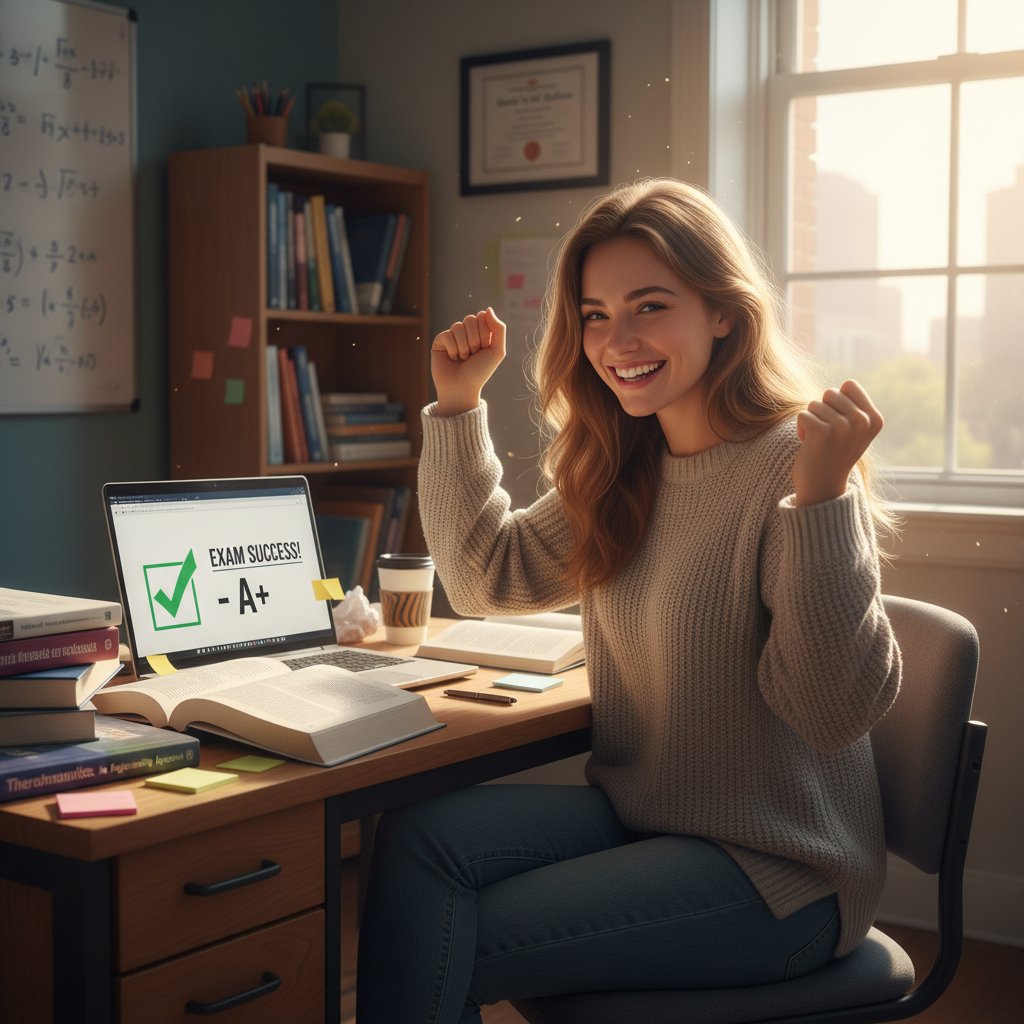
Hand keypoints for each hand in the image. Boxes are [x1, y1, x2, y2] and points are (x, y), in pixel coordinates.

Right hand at [430, 307, 505, 415]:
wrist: (462, 388)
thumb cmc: (480, 372)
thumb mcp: (497, 351)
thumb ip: (498, 329)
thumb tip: (487, 309)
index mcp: (481, 332)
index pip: (482, 316)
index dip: (484, 332)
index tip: (484, 348)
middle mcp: (466, 332)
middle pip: (470, 319)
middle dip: (474, 339)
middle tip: (473, 354)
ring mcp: (452, 336)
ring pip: (458, 326)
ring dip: (463, 346)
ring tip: (463, 358)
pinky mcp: (440, 341)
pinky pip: (447, 335)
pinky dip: (452, 349)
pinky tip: (452, 358)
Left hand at [792, 380, 883, 505]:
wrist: (823, 488)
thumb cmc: (835, 454)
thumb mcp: (855, 431)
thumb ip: (854, 407)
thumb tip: (846, 385)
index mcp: (875, 419)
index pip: (849, 385)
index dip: (837, 401)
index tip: (839, 423)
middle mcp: (862, 421)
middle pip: (830, 392)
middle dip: (822, 411)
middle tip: (827, 435)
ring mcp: (843, 426)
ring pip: (814, 403)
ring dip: (811, 421)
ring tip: (819, 441)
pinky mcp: (822, 432)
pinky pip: (802, 414)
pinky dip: (801, 429)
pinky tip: (809, 445)